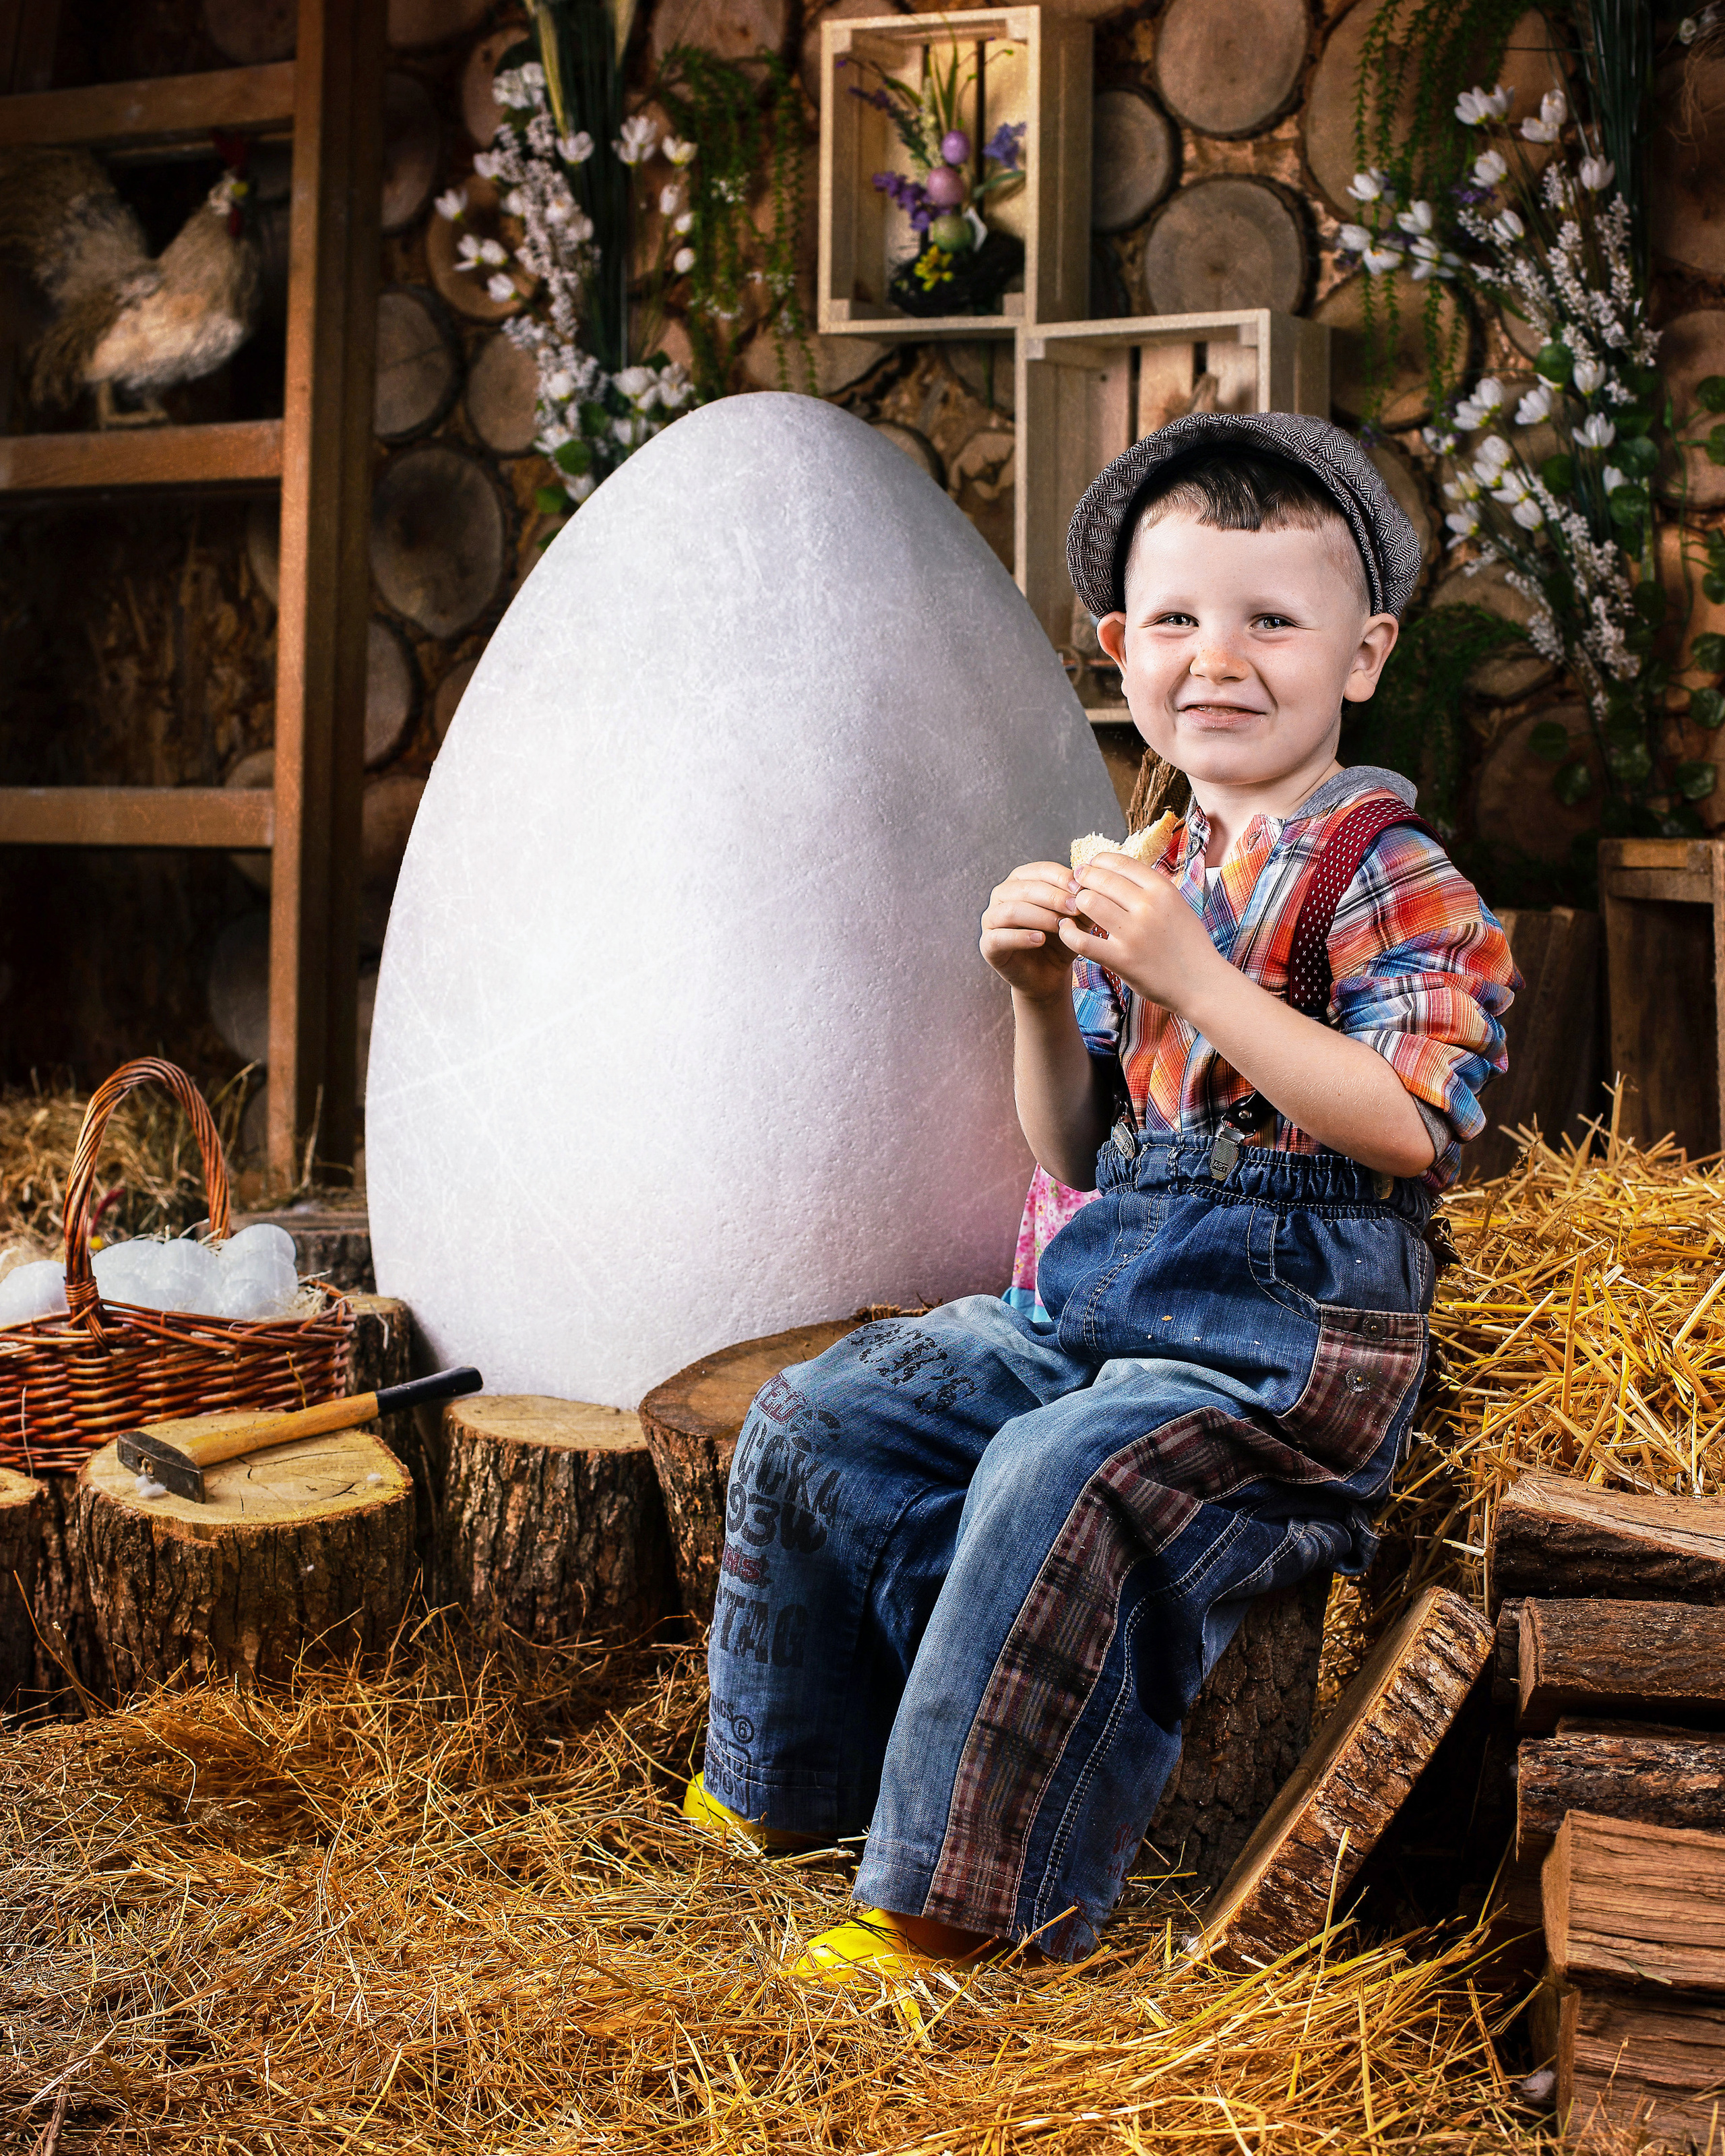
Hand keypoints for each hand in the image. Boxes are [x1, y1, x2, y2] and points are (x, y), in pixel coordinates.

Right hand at [981, 860, 1080, 1000]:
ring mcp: (991, 918)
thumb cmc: (1061, 940)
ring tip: (1061, 926)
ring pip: (1012, 910)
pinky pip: (1000, 937)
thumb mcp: (1076, 919)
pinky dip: (1021, 937)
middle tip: (1075, 908)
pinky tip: (1040, 940)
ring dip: (1040, 916)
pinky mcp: (987, 944)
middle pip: (1025, 888)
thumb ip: (1082, 903)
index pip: (1040, 870)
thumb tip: (1087, 886)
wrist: (1048, 974)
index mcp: (1022, 880)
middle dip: (1053, 897)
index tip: (1081, 890)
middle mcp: (1002, 894)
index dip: (1061, 878)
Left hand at [1060, 851, 1223, 1012]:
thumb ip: (1152, 889)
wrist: (1201, 983)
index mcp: (1163, 890)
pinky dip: (1068, 932)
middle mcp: (1148, 907)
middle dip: (1083, 879)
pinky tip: (1066, 929)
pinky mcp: (1121, 959)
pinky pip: (1081, 940)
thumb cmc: (1188, 945)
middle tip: (1076, 885)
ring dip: (1076, 903)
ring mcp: (1133, 933)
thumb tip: (1121, 871)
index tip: (1090, 866)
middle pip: (1100, 879)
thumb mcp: (1178, 906)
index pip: (1121, 863)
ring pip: (1088, 903)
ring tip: (1075, 908)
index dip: (1098, 861)